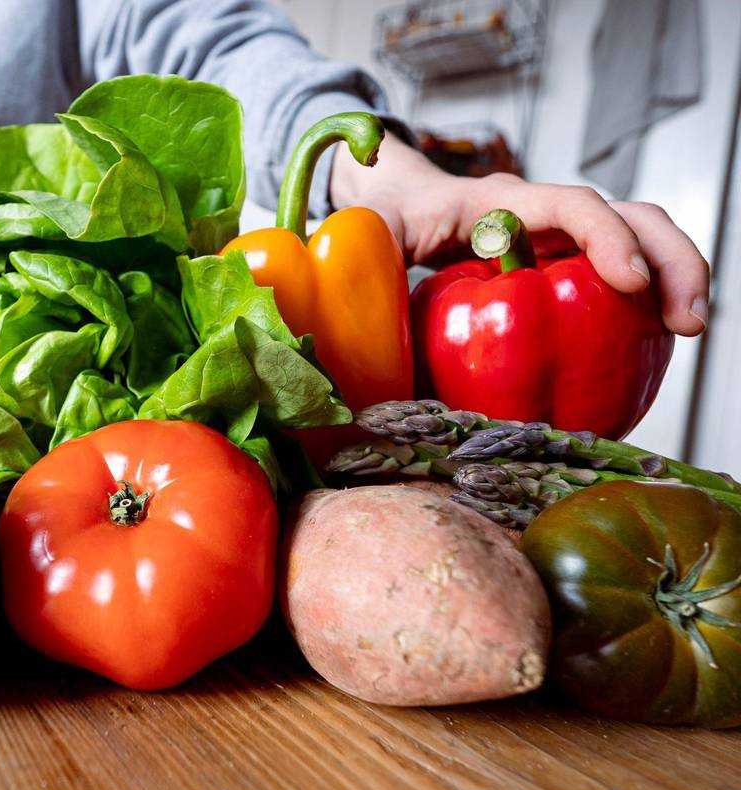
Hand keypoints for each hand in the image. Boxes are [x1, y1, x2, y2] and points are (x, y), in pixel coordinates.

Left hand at [330, 134, 709, 335]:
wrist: (393, 195)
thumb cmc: (383, 212)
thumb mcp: (367, 230)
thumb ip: (363, 257)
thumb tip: (353, 307)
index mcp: (498, 202)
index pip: (570, 205)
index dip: (605, 238)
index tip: (629, 283)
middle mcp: (540, 211)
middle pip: (628, 216)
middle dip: (669, 260)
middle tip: (687, 320)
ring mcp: (558, 235)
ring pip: (637, 239)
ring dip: (672, 278)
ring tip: (686, 330)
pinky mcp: (563, 261)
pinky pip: (616, 273)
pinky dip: (645, 301)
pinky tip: (652, 343)